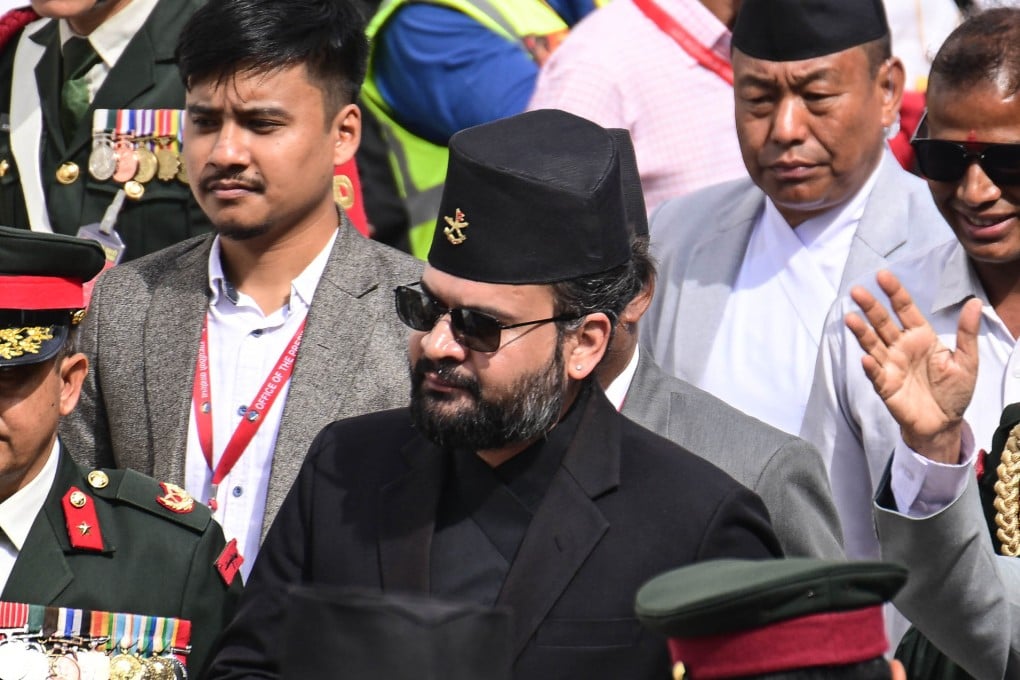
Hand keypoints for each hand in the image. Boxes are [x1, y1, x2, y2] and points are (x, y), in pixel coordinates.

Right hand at [844, 270, 981, 463]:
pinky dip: (870, 366)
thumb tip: (975, 302)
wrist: (944, 423)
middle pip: (882, 322)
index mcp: (920, 337)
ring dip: (861, 332)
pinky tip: (865, 358)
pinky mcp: (885, 385)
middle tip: (857, 291)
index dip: (894, 292)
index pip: (905, 309)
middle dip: (870, 307)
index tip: (883, 276)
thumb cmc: (954, 391)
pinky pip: (876, 373)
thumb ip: (967, 333)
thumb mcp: (967, 361)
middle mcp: (901, 347)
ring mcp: (890, 365)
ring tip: (850, 318)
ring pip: (872, 344)